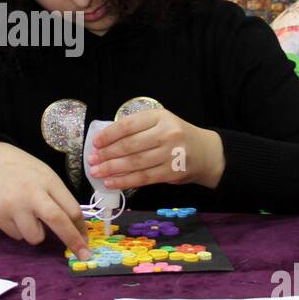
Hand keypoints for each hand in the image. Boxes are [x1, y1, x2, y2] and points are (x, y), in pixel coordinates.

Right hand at [0, 141, 91, 258]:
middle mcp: (32, 193)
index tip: (85, 242)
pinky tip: (13, 213)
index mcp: (48, 181)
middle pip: (58, 221)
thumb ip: (59, 198)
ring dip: (37, 232)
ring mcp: (13, 205)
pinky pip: (17, 236)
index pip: (72, 209)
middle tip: (84, 255)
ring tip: (28, 216)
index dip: (81, 229)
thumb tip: (74, 228)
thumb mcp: (45, 176)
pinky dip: (20, 230)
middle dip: (73, 241)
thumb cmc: (23, 170)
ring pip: (35, 237)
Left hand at [87, 108, 224, 190]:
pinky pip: (143, 178)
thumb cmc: (177, 137)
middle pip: (129, 145)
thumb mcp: (161, 123)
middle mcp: (166, 133)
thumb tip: (106, 142)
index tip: (95, 143)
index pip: (128, 125)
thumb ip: (138, 129)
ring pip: (135, 163)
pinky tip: (111, 182)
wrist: (206, 153)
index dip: (108, 135)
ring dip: (112, 169)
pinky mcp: (172, 172)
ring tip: (97, 172)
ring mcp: (170, 154)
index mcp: (160, 117)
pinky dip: (125, 181)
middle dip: (107, 154)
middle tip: (92, 160)